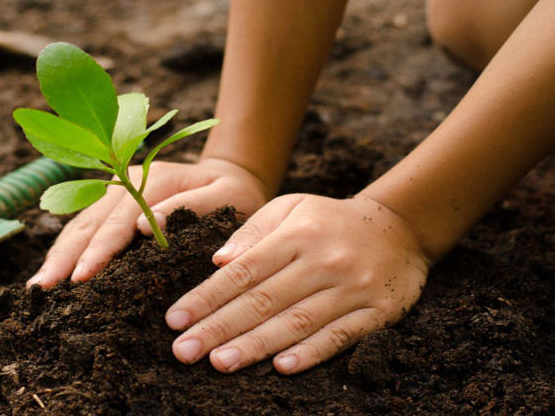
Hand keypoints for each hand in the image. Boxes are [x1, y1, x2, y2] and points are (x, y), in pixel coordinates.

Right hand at [27, 158, 270, 287]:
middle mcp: (127, 180)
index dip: (99, 250)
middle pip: (90, 222)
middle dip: (66, 257)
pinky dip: (66, 249)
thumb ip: (191, 208)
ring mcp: (115, 188)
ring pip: (79, 223)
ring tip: (38, 285)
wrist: (231, 176)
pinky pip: (83, 226)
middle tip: (44, 289)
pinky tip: (51, 272)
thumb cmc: (235, 195)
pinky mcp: (111, 201)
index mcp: (154, 180)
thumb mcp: (227, 198)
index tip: (82, 277)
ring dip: (59, 254)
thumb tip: (147, 225)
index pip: (120, 220)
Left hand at [165, 194, 430, 374]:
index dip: (206, 297)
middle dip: (219, 328)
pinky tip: (281, 368)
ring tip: (219, 363)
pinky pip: (340, 337)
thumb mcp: (292, 208)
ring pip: (296, 322)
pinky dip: (310, 354)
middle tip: (184, 351)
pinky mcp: (377, 312)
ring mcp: (352, 289)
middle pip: (263, 300)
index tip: (175, 319)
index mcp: (296, 235)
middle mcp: (322, 262)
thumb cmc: (330, 220)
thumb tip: (218, 261)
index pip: (243, 271)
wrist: (401, 227)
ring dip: (255, 346)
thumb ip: (253, 231)